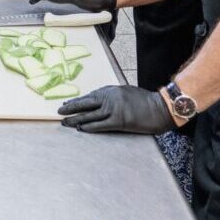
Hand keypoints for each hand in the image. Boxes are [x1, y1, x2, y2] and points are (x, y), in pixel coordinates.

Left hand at [58, 85, 174, 133]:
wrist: (159, 108)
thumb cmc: (144, 101)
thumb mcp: (125, 92)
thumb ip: (111, 95)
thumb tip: (97, 100)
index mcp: (111, 90)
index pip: (89, 96)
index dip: (76, 101)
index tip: (66, 104)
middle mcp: (110, 98)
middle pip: (86, 104)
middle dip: (71, 108)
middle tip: (59, 112)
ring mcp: (114, 110)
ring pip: (90, 115)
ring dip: (76, 119)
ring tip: (65, 123)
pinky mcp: (119, 121)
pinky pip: (100, 125)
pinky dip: (89, 127)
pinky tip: (80, 129)